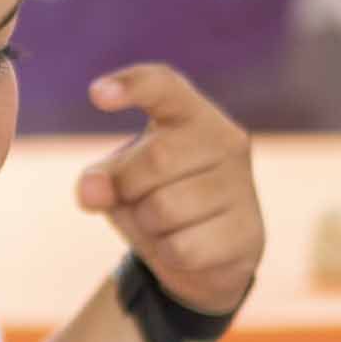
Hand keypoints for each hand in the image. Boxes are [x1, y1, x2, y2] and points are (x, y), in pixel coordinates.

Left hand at [77, 62, 264, 317]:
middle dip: (130, 187)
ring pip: (164, 209)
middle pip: (156, 158)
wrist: (207, 256)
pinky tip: (184, 247)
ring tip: (165, 224)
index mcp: (191, 114)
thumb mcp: (122, 182)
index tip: (97, 95)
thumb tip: (92, 191)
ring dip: (148, 226)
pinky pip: (181, 248)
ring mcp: (242, 186)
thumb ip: (101, 179)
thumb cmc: (157, 199)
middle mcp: (226, 140)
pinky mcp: (248, 233)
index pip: (164, 86)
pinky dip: (167, 254)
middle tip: (139, 199)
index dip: (132, 86)